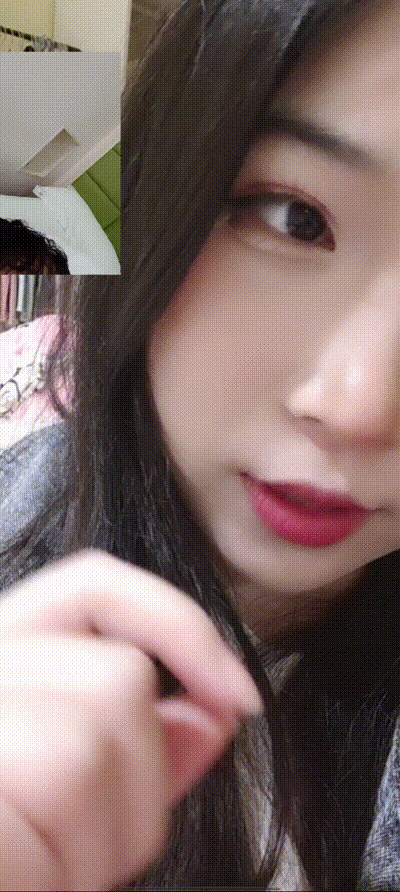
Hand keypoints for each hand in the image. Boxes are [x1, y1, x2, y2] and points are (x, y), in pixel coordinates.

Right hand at [0, 548, 262, 890]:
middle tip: (65, 855)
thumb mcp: (64, 804)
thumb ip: (132, 753)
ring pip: (90, 744)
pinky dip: (51, 875)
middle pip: (117, 680)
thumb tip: (214, 713)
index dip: (176, 625)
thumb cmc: (17, 853)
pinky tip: (14, 880)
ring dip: (89, 848)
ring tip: (31, 873)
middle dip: (131, 791)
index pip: (93, 585)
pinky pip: (48, 805)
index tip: (235, 698)